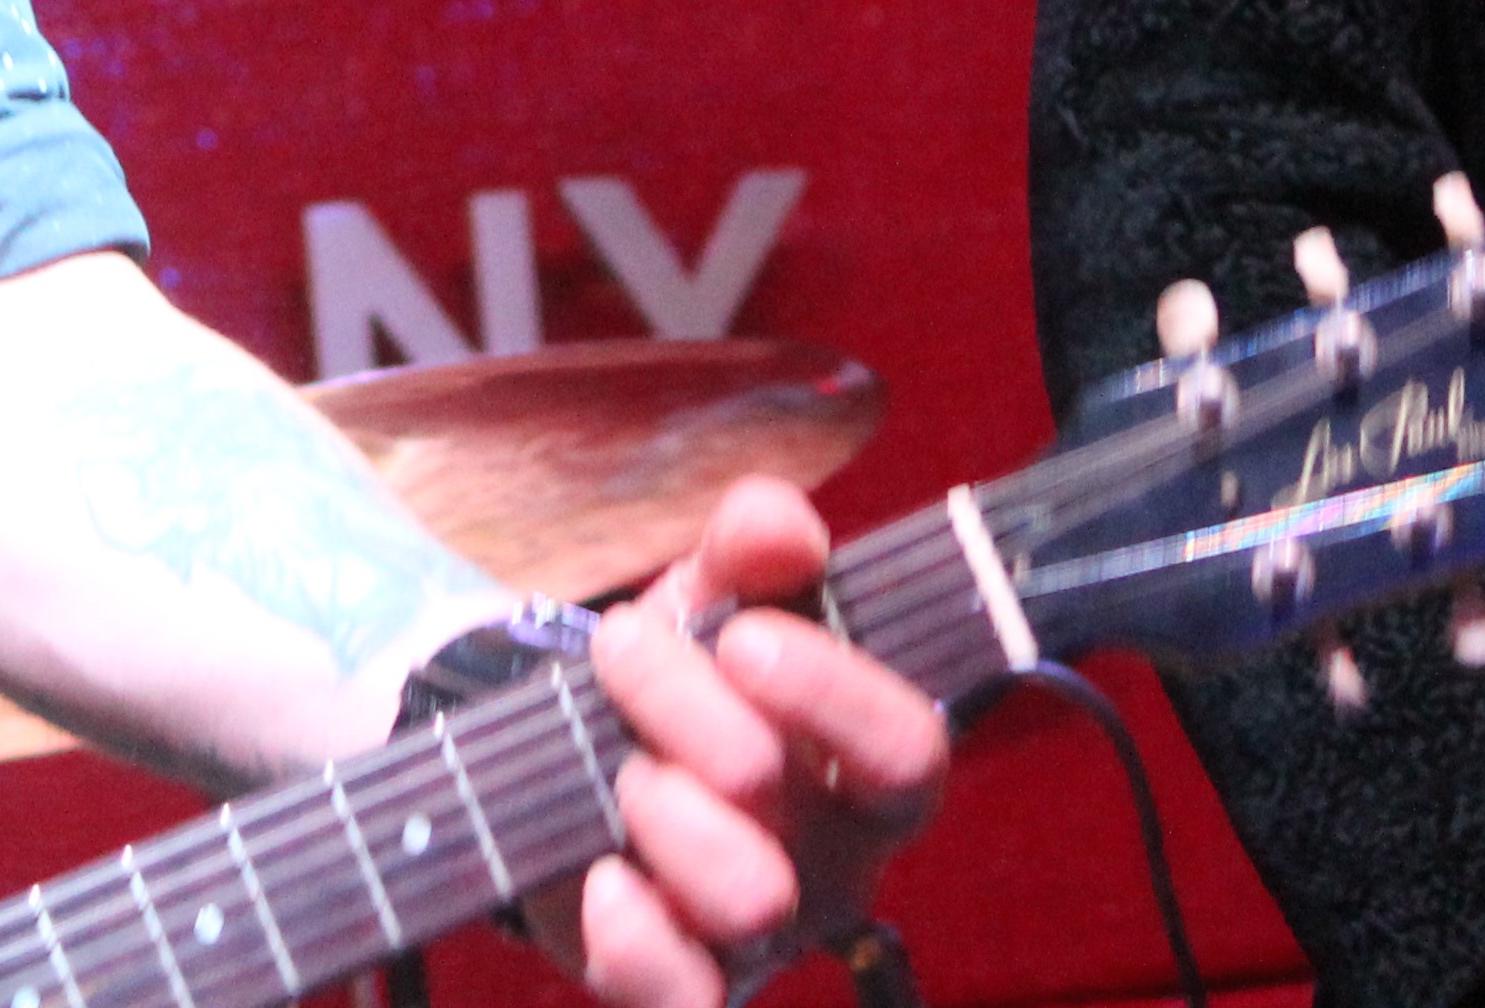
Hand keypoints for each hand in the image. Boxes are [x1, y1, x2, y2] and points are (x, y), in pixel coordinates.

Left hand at [531, 478, 948, 1007]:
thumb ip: (749, 548)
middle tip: (626, 653)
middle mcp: (834, 860)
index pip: (907, 750)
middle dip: (698, 720)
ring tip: (622, 765)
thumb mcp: (709, 597)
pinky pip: (685, 999)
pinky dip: (640, 944)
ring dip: (667, 812)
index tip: (741, 636)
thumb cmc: (679, 681)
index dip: (833, 693)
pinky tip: (605, 879)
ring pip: (752, 902)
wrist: (577, 764)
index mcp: (867, 765)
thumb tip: (777, 524)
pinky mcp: (685, 983)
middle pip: (805, 813)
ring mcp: (763, 936)